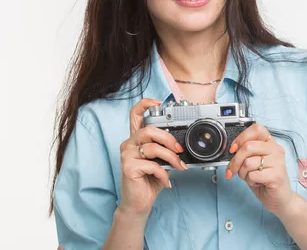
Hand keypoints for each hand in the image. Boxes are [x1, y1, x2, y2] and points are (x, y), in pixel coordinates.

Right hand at [118, 98, 187, 217]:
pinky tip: (165, 181)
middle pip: (149, 130)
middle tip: (179, 150)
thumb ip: (164, 149)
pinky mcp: (128, 167)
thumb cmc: (149, 181)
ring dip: (170, 158)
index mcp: (136, 139)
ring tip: (178, 167)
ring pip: (153, 147)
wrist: (139, 203)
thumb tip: (180, 143)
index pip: (135, 114)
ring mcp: (127, 155)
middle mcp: (129, 144)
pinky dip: (163, 173)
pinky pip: (151, 165)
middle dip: (169, 139)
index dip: (145, 104)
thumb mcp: (160, 161)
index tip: (159, 102)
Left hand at [225, 123, 295, 216]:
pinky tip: (257, 183)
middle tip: (233, 170)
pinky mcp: (277, 176)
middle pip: (248, 147)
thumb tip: (232, 150)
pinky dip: (249, 181)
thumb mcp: (253, 162)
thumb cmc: (264, 179)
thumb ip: (246, 153)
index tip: (233, 149)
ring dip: (243, 173)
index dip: (241, 138)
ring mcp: (278, 163)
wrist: (280, 199)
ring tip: (251, 177)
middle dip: (235, 161)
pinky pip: (253, 175)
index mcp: (270, 143)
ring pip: (248, 162)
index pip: (256, 129)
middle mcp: (276, 150)